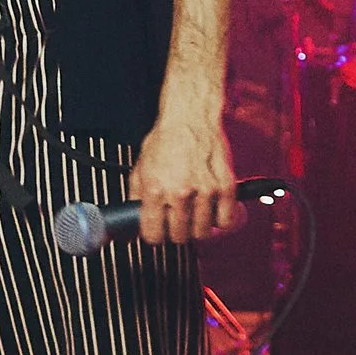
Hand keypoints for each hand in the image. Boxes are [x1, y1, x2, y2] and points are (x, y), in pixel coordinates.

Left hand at [129, 100, 236, 248]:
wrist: (190, 117)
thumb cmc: (166, 140)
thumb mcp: (140, 169)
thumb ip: (135, 200)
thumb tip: (129, 225)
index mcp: (155, 189)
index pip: (153, 235)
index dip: (154, 236)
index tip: (157, 231)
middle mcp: (180, 192)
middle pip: (179, 237)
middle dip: (176, 232)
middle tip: (176, 221)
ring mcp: (205, 190)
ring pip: (203, 233)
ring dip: (198, 227)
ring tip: (194, 214)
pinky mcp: (226, 187)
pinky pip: (225, 221)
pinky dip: (220, 220)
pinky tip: (212, 211)